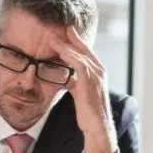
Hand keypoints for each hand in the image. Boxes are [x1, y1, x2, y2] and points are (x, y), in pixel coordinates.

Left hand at [49, 26, 116, 152]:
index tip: (66, 32)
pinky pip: (78, 63)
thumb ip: (75, 84)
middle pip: (84, 48)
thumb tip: (67, 79)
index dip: (76, 41)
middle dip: (72, 37)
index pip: (86, 52)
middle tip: (61, 26)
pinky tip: (59, 50)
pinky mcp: (90, 82)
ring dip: (65, 44)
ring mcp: (96, 75)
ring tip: (53, 37)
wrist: (97, 126)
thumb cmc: (89, 113)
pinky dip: (68, 55)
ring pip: (79, 54)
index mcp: (98, 73)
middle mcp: (99, 71)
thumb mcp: (80, 94)